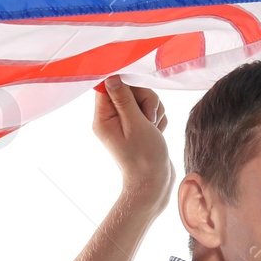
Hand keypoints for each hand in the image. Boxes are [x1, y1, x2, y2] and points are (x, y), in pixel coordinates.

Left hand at [93, 75, 175, 213]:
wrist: (155, 184)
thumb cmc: (145, 158)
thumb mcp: (135, 124)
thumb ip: (124, 99)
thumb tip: (111, 76)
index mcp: (103, 119)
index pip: (109, 86)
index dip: (126, 84)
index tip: (139, 92)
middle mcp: (111, 119)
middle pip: (129, 89)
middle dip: (145, 100)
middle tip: (149, 118)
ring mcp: (125, 123)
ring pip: (143, 99)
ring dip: (154, 110)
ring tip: (154, 128)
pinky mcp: (138, 126)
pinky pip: (150, 110)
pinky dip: (158, 119)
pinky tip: (157, 132)